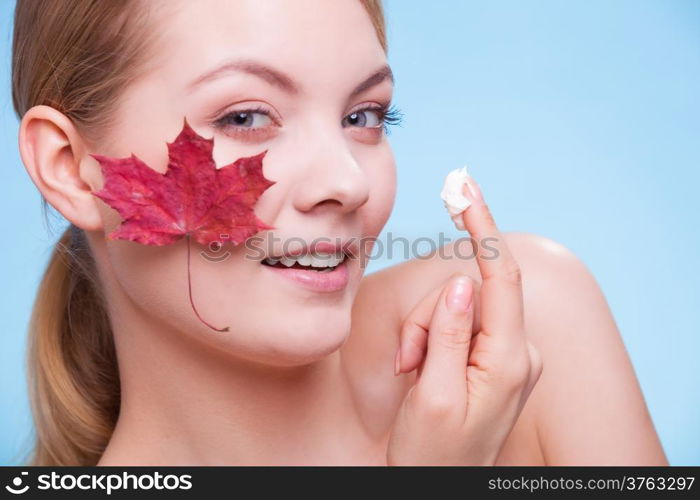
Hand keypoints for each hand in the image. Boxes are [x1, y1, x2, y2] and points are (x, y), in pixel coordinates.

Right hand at [386, 178, 542, 465]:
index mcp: (509, 359)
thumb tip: (460, 282)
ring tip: (411, 373)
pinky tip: (418, 372)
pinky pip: (454, 327)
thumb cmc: (434, 453)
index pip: (501, 276)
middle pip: (464, 295)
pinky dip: (427, 341)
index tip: (464, 187)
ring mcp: (504, 354)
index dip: (482, 226)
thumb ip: (448, 334)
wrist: (436, 487)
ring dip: (422, 335)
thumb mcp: (435, 394)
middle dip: (425, 318)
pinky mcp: (489, 357)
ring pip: (452, 310)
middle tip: (405, 361)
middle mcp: (516, 351)